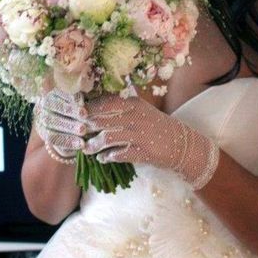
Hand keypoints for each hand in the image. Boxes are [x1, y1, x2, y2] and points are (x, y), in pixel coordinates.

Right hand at [33, 89, 120, 157]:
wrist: (76, 128)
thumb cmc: (87, 109)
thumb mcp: (89, 100)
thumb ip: (92, 95)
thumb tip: (105, 89)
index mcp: (57, 91)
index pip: (61, 91)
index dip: (71, 96)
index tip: (82, 102)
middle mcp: (48, 104)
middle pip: (56, 106)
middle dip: (71, 111)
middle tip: (84, 115)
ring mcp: (46, 120)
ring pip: (54, 122)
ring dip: (70, 127)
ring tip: (83, 130)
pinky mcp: (48, 135)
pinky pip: (56, 139)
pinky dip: (69, 142)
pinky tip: (81, 144)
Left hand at [81, 93, 219, 189]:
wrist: (181, 144)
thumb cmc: (157, 125)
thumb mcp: (142, 109)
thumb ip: (123, 102)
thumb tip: (98, 98)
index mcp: (134, 104)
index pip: (104, 103)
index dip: (88, 108)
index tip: (76, 113)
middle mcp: (135, 117)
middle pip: (101, 120)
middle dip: (85, 128)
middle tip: (76, 132)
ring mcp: (139, 135)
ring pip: (107, 138)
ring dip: (93, 145)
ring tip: (87, 149)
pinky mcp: (142, 152)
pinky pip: (118, 155)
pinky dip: (107, 157)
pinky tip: (102, 159)